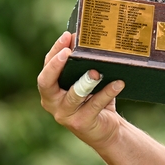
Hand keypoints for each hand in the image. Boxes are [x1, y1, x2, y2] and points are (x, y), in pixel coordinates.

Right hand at [37, 31, 125, 148]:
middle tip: (68, 52)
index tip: (66, 36)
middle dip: (55, 66)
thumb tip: (93, 40)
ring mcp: (65, 114)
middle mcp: (52, 102)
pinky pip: (95, 105)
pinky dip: (107, 93)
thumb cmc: (95, 100)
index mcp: (50, 89)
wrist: (107, 129)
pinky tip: (119, 83)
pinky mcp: (81, 123)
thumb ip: (84, 67)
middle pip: (46, 82)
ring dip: (85, 82)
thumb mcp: (86, 82)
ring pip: (72, 96)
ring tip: (96, 71)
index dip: (54, 52)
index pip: (46, 68)